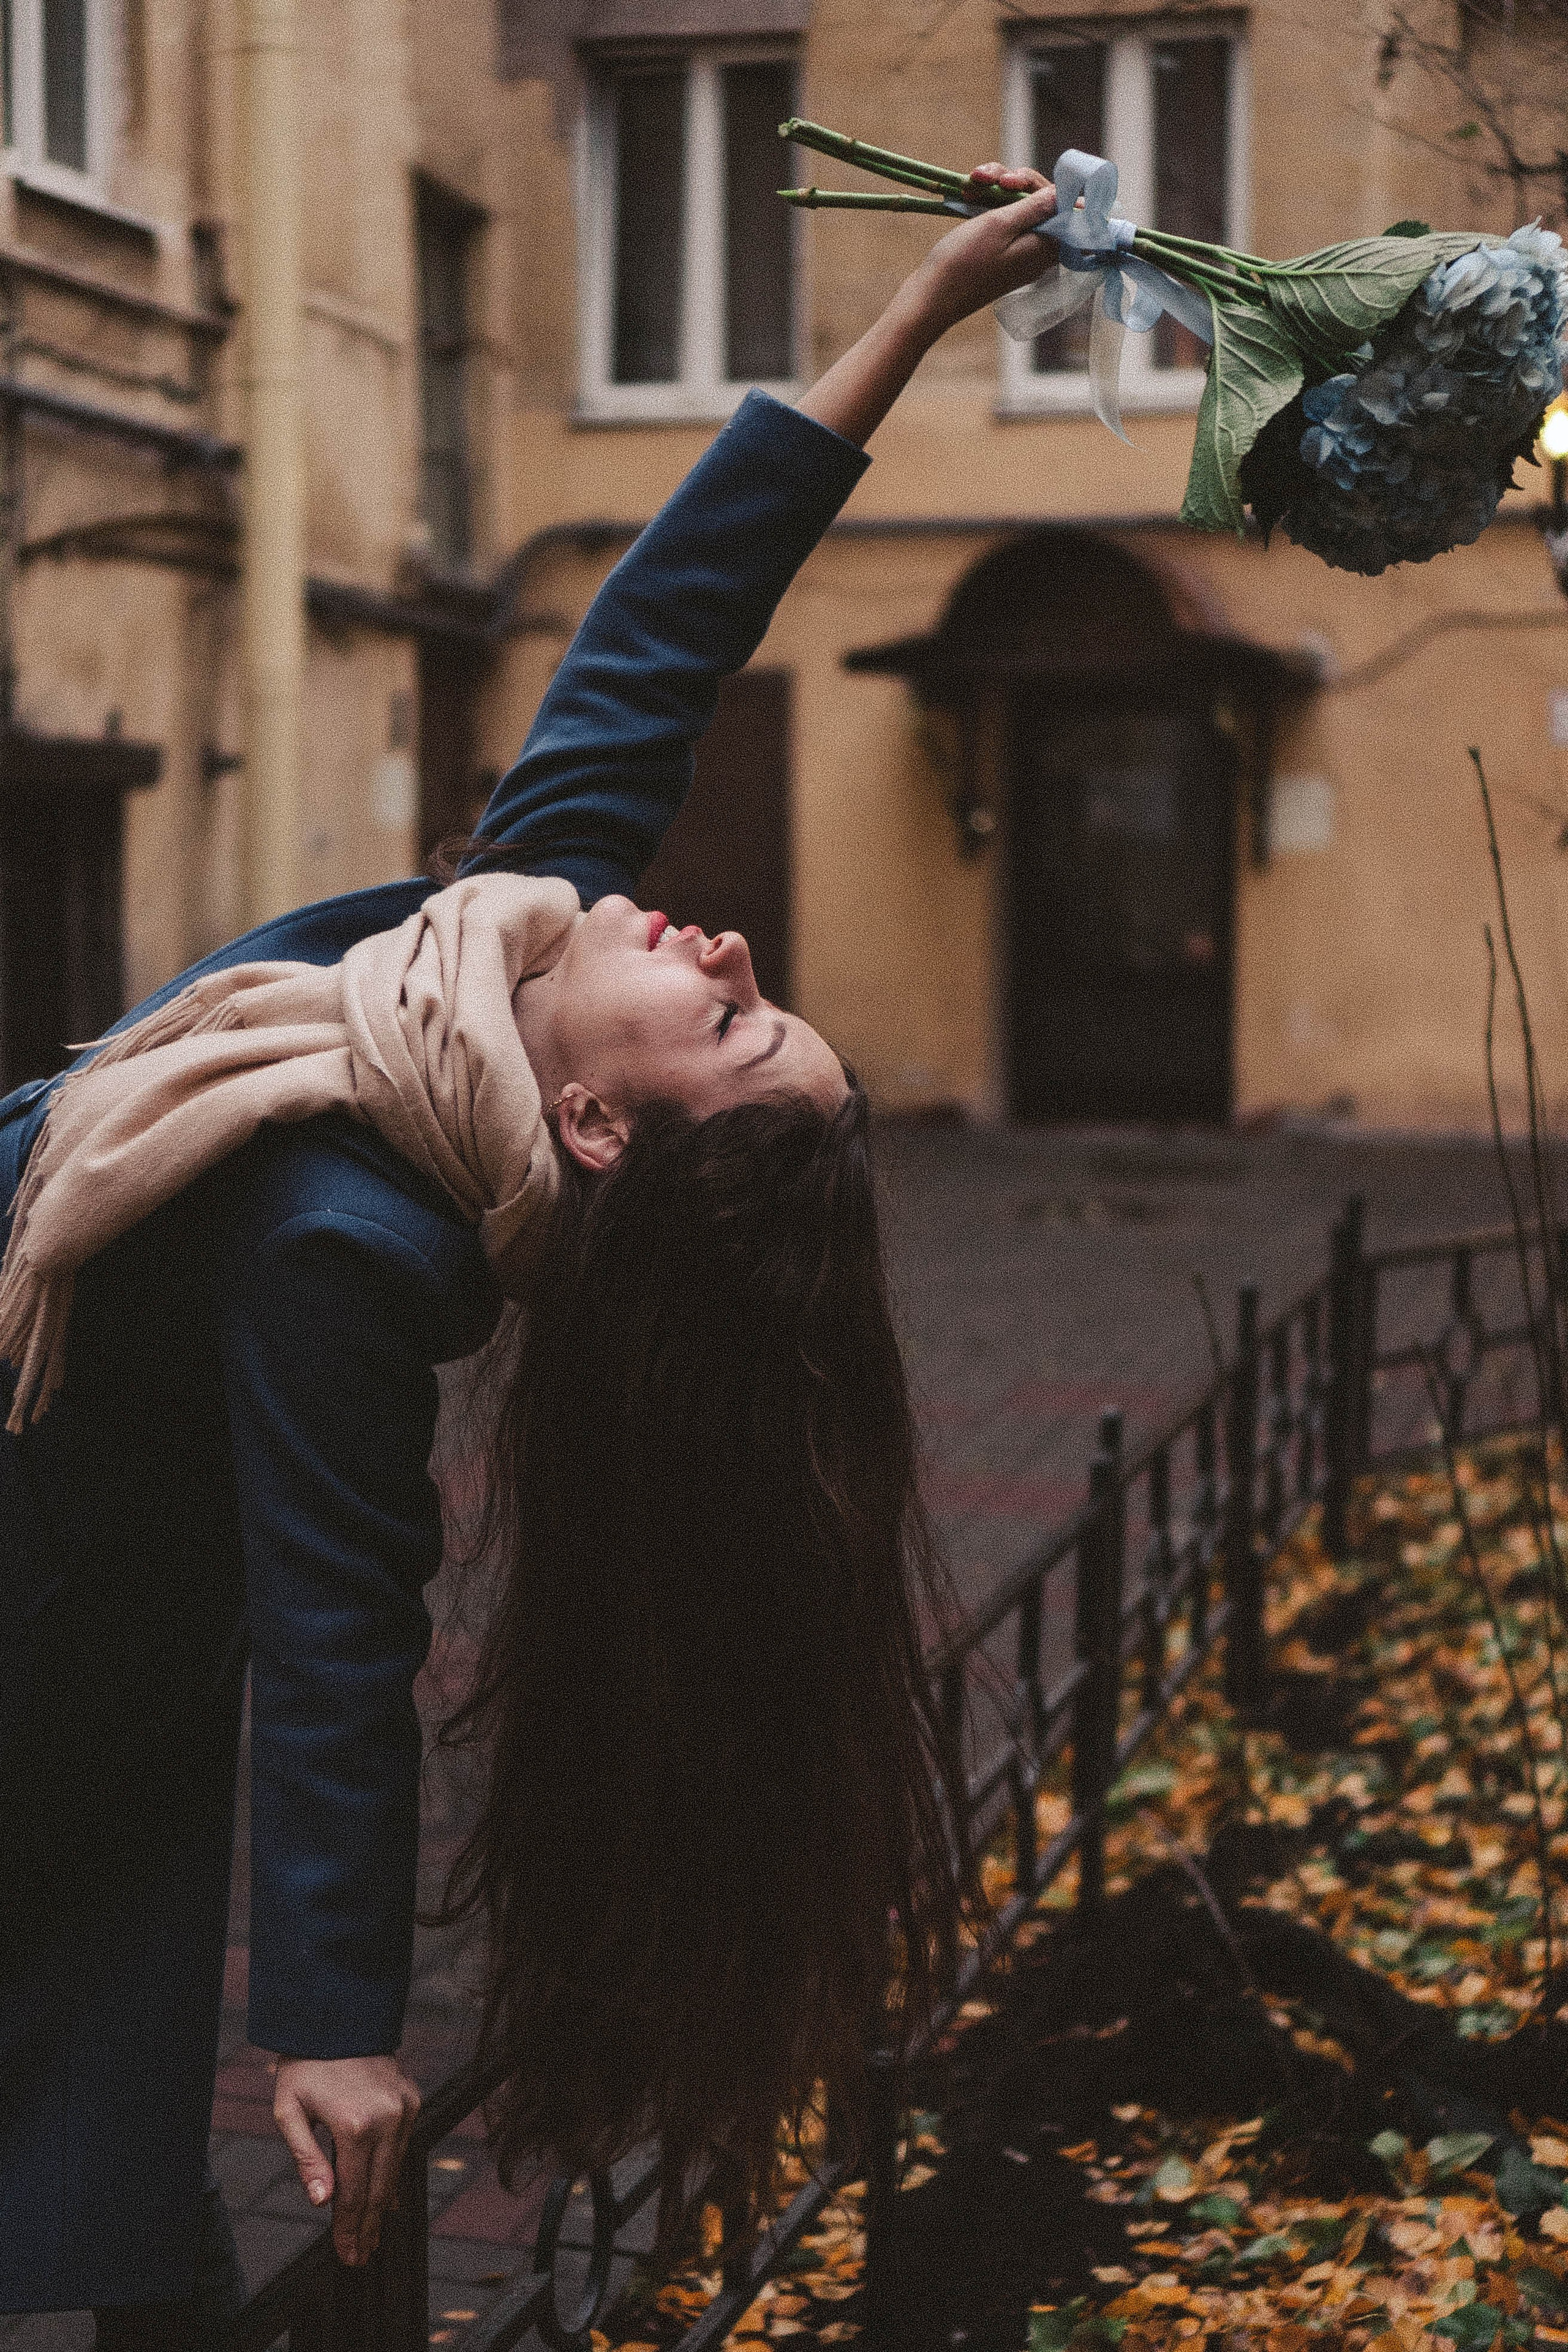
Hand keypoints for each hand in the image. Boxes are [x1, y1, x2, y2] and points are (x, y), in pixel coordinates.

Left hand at [271, 2053, 421, 2266]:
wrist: (338, 2017)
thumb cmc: (306, 2066)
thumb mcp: (290, 2112)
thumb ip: (307, 2159)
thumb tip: (323, 2202)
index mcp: (354, 2125)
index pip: (353, 2192)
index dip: (348, 2228)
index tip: (346, 2256)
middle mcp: (387, 2119)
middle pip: (379, 2189)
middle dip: (368, 2228)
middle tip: (361, 2258)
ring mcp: (404, 2109)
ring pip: (395, 2170)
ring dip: (382, 2205)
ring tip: (371, 2236)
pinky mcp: (411, 2100)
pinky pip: (404, 2147)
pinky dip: (394, 2174)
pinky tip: (386, 2197)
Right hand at [904, 165, 1057, 336]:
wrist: (931, 297)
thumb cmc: (964, 262)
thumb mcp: (1000, 224)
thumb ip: (1036, 207)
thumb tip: (1067, 196)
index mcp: (1045, 247)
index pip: (1066, 209)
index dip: (1047, 187)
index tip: (1017, 182)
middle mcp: (1037, 253)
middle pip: (1043, 204)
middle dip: (1017, 183)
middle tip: (990, 179)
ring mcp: (1019, 254)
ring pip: (1020, 208)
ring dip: (998, 189)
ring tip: (972, 182)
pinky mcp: (1001, 254)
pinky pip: (1004, 221)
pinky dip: (989, 204)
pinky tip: (970, 196)